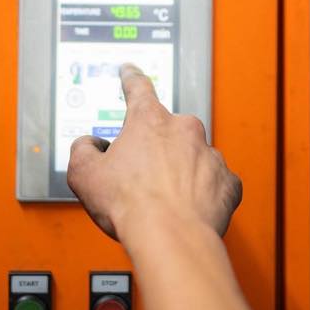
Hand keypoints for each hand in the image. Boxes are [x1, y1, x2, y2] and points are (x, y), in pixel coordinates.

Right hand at [67, 64, 242, 241]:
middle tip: (142, 176)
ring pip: (194, 156)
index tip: (130, 71)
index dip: (131, 78)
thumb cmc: (131, 206)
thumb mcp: (83, 175)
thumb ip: (82, 150)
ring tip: (165, 199)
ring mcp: (209, 154)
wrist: (170, 238)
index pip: (138, 88)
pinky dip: (204, 192)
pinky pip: (216, 182)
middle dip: (156, 148)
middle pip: (168, 130)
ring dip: (181, 171)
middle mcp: (184, 130)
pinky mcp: (227, 182)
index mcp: (148, 121)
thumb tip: (88, 146)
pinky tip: (189, 207)